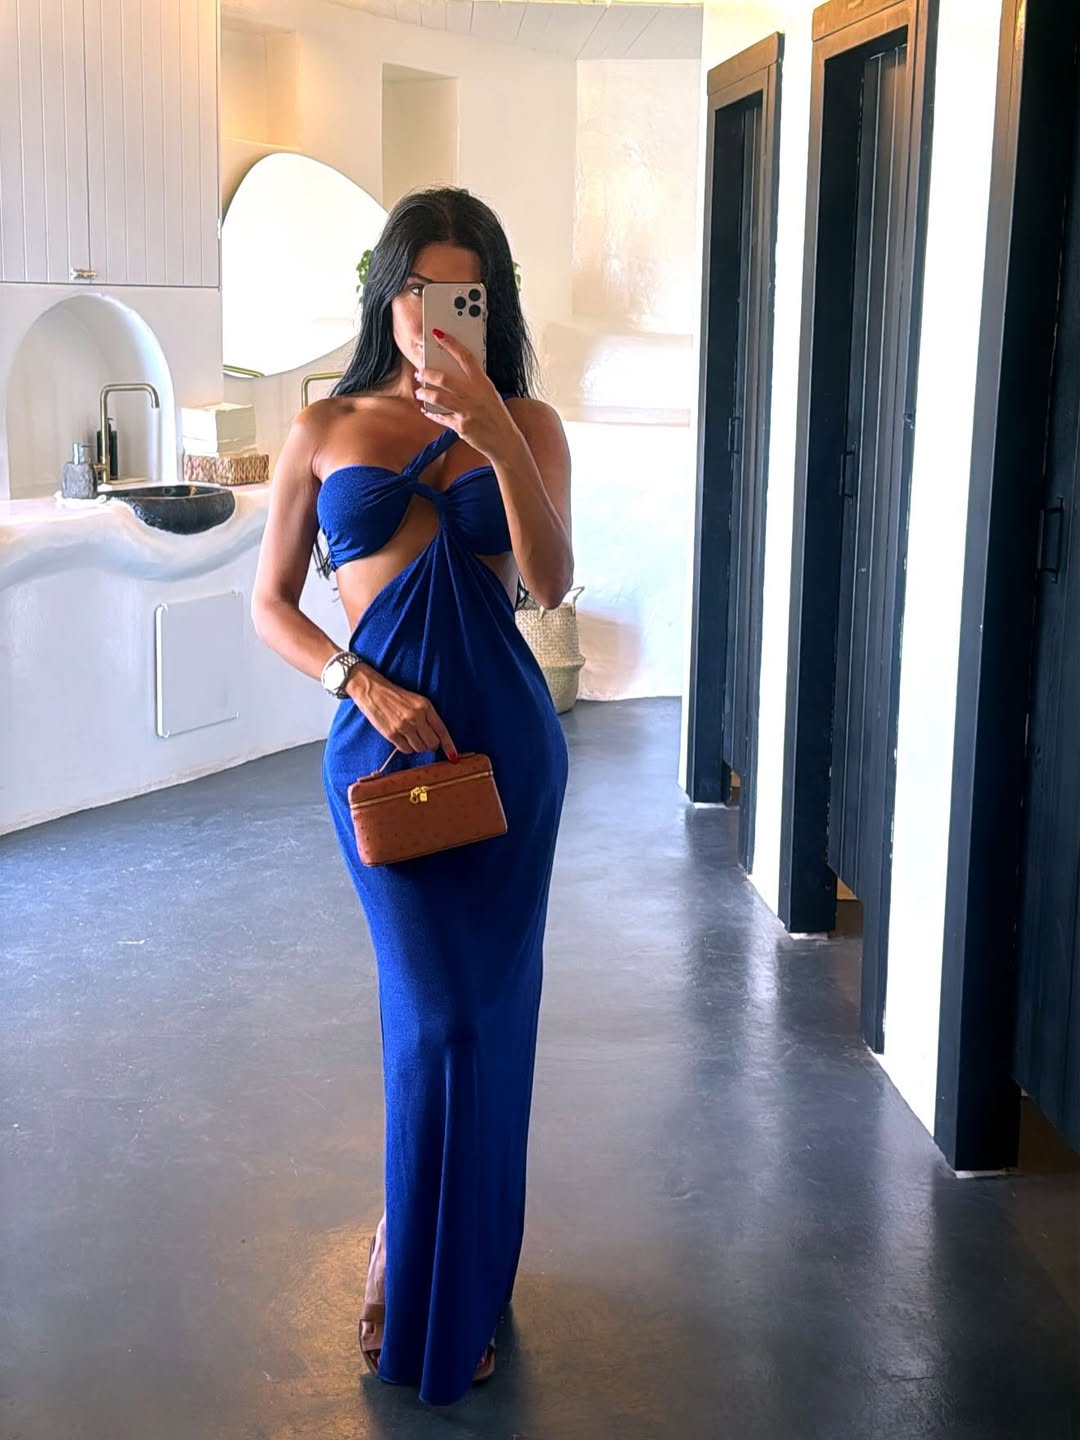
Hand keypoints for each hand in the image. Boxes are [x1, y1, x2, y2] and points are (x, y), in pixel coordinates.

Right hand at [346, 667, 457, 757]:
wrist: (373, 691)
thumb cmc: (396, 696)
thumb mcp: (417, 701)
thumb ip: (428, 716)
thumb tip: (438, 737)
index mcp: (425, 706)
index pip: (442, 730)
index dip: (448, 745)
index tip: (453, 756)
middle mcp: (416, 717)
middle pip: (432, 743)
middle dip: (431, 745)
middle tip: (426, 740)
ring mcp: (404, 726)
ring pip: (419, 748)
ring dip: (418, 746)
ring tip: (412, 736)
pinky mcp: (392, 734)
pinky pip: (406, 750)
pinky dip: (407, 748)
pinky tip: (403, 738)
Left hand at [414, 329, 521, 463]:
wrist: (506, 442)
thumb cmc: (497, 416)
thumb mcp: (491, 395)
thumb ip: (475, 385)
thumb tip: (453, 374)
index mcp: (484, 383)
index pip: (466, 357)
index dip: (451, 344)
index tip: (438, 334)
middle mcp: (476, 395)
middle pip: (445, 379)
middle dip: (428, 373)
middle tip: (419, 372)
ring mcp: (468, 411)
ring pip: (439, 397)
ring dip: (425, 393)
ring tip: (420, 391)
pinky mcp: (462, 426)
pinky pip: (441, 417)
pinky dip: (432, 413)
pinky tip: (427, 410)